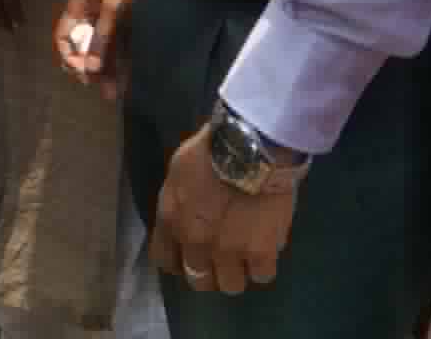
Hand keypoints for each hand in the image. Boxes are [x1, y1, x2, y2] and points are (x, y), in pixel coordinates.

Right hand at [54, 0, 145, 101]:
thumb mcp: (114, 4)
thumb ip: (103, 34)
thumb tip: (91, 66)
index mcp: (78, 6)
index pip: (63, 36)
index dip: (69, 56)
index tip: (81, 72)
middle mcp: (88, 15)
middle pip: (81, 47)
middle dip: (88, 69)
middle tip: (99, 87)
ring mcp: (104, 20)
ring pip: (99, 50)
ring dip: (104, 71)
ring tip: (112, 93)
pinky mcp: (121, 24)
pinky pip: (116, 47)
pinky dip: (118, 62)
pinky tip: (124, 79)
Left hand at [152, 124, 297, 296]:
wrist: (250, 146)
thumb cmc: (210, 149)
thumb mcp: (178, 172)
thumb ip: (177, 202)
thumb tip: (182, 218)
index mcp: (171, 220)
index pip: (165, 260)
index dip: (178, 260)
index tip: (188, 256)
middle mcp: (195, 242)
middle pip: (198, 279)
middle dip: (208, 272)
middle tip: (220, 258)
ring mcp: (228, 251)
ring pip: (230, 285)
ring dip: (237, 272)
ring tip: (245, 256)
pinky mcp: (261, 253)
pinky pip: (262, 275)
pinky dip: (264, 264)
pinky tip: (265, 248)